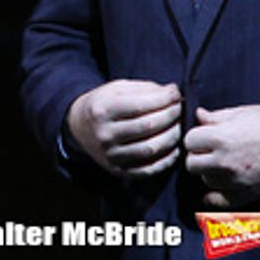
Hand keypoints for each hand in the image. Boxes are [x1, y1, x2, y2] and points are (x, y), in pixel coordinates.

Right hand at [65, 80, 181, 176]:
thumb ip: (144, 89)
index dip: (163, 100)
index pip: (139, 105)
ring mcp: (111, 155)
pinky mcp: (118, 171)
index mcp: (101, 110)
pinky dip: (167, 159)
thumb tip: (173, 92)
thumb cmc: (104, 104)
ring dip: (172, 137)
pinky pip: (149, 169)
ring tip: (178, 126)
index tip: (176, 94)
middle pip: (147, 126)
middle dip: (170, 116)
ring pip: (150, 148)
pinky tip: (174, 148)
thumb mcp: (116, 89)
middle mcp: (104, 134)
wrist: (79, 127)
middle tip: (179, 109)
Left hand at [185, 105, 259, 206]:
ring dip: (209, 173)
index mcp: (220, 138)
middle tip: (208, 151)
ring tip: (221, 165)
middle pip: (192, 163)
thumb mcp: (243, 113)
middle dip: (198, 156)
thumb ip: (216, 117)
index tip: (203, 137)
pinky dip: (214, 197)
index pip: (189, 141)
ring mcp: (236, 181)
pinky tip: (215, 190)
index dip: (195, 138)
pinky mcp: (248, 194)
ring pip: (206, 181)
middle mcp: (224, 162)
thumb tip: (199, 115)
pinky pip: (220, 202)